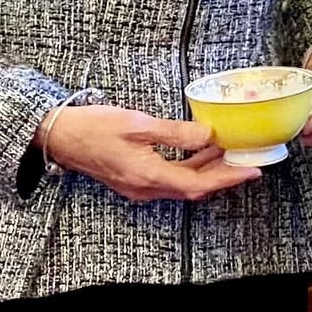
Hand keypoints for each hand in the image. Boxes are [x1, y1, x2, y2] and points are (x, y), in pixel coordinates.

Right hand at [42, 105, 261, 201]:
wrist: (59, 137)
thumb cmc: (94, 128)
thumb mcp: (138, 124)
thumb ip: (175, 132)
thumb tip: (207, 135)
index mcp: (148, 176)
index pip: (198, 185)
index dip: (228, 179)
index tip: (252, 171)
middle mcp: (145, 188)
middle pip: (194, 188)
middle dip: (224, 177)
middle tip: (249, 162)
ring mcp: (139, 187)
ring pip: (183, 184)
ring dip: (208, 172)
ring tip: (232, 154)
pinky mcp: (134, 179)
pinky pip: (170, 179)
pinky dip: (190, 168)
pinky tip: (202, 152)